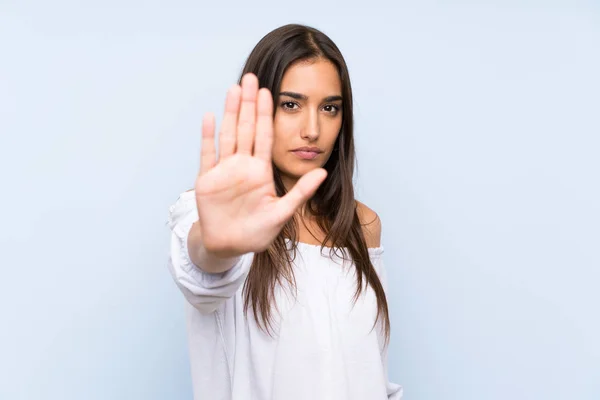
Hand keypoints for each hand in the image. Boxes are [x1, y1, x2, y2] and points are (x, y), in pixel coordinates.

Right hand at [193, 73, 326, 255]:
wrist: (230, 246)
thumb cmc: (257, 232)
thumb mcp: (282, 212)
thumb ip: (301, 192)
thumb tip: (323, 172)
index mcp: (261, 171)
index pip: (265, 136)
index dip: (265, 114)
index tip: (268, 92)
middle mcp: (243, 165)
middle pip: (246, 128)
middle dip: (248, 104)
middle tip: (250, 77)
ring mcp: (224, 170)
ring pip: (228, 134)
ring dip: (229, 112)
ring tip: (232, 89)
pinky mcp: (207, 180)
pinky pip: (207, 154)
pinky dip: (208, 136)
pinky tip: (209, 117)